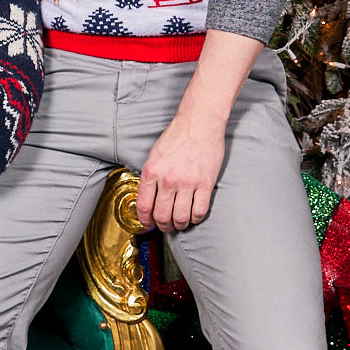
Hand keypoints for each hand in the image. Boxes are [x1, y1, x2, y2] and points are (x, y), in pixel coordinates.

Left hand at [136, 107, 225, 232]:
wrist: (199, 123)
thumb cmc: (177, 136)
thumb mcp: (154, 155)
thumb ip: (151, 176)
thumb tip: (148, 197)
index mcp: (152, 172)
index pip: (144, 207)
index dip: (146, 221)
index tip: (148, 224)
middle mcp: (168, 179)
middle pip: (162, 216)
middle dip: (163, 226)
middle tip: (166, 226)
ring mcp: (187, 183)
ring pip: (181, 218)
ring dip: (179, 224)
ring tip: (180, 222)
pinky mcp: (205, 183)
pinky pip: (200, 211)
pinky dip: (196, 218)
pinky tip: (194, 215)